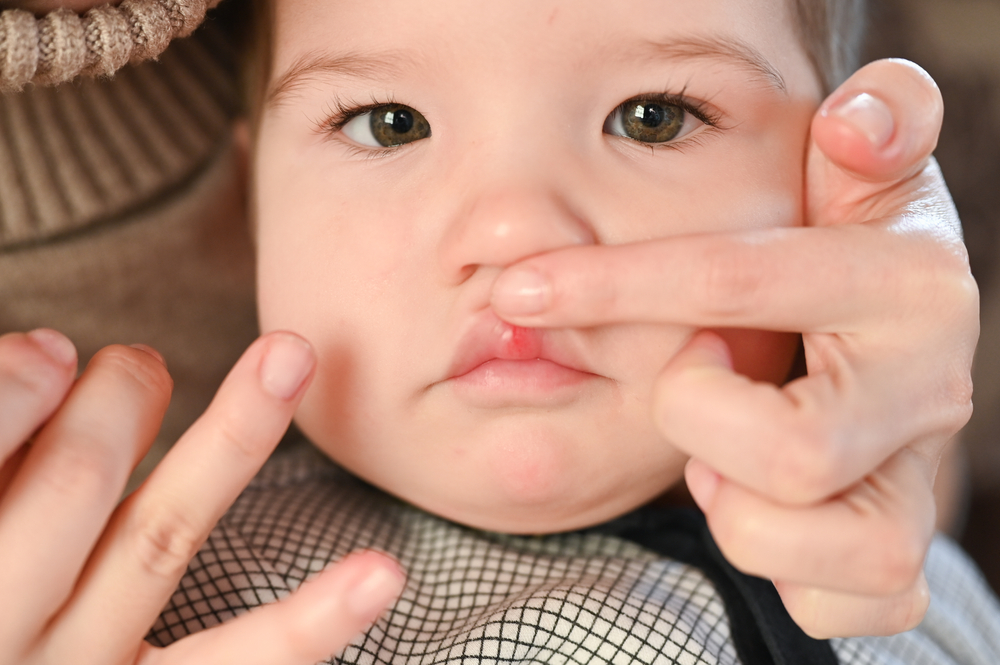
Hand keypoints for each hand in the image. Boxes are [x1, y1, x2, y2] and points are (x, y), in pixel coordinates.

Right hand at [0, 330, 404, 664]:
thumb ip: (4, 444)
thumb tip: (55, 355)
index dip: (17, 390)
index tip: (57, 350)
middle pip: (74, 480)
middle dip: (121, 398)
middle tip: (139, 363)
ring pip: (160, 538)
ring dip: (234, 436)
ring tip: (290, 357)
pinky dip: (311, 623)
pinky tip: (382, 574)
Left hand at [490, 59, 976, 637]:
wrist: (896, 346)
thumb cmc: (845, 253)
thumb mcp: (859, 180)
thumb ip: (872, 130)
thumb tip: (857, 114)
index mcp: (906, 286)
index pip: (738, 283)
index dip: (611, 285)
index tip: (519, 289)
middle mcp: (927, 392)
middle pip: (793, 452)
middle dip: (698, 423)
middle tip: (687, 386)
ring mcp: (914, 482)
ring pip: (820, 543)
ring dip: (734, 506)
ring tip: (715, 454)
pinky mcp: (892, 554)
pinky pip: (839, 603)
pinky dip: (778, 571)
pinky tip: (747, 510)